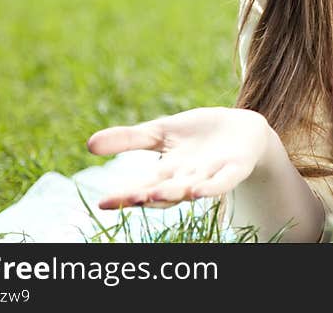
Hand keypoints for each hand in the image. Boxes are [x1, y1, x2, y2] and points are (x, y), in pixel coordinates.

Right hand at [87, 107, 271, 208]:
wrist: (243, 129)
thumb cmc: (199, 134)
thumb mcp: (161, 132)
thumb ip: (129, 139)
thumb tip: (89, 144)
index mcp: (168, 172)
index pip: (143, 186)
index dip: (124, 195)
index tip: (102, 203)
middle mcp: (187, 179)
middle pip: (163, 192)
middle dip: (144, 197)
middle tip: (124, 201)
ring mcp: (211, 176)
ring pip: (189, 188)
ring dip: (173, 192)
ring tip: (154, 194)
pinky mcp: (235, 169)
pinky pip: (222, 182)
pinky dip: (211, 187)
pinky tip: (198, 190)